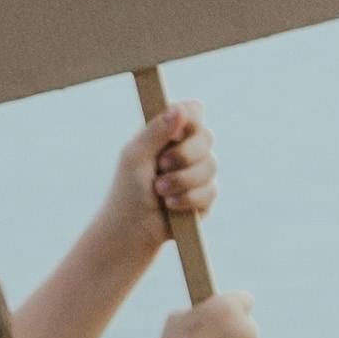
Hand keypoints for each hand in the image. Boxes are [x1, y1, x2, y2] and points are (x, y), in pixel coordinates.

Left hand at [110, 95, 213, 248]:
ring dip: (182, 180)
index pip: (193, 111)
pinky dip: (187, 198)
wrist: (132, 227)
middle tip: (161, 165)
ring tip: (159, 191)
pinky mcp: (206, 196)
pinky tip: (170, 205)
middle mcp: (188, 149)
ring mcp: (199, 172)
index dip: (191, 117)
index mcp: (170, 132)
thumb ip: (156, 131)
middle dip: (184, 154)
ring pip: (210, 166)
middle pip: (206, 137)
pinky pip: (210, 190)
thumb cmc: (128, 188)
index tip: (178, 130)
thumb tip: (179, 110)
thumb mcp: (136, 155)